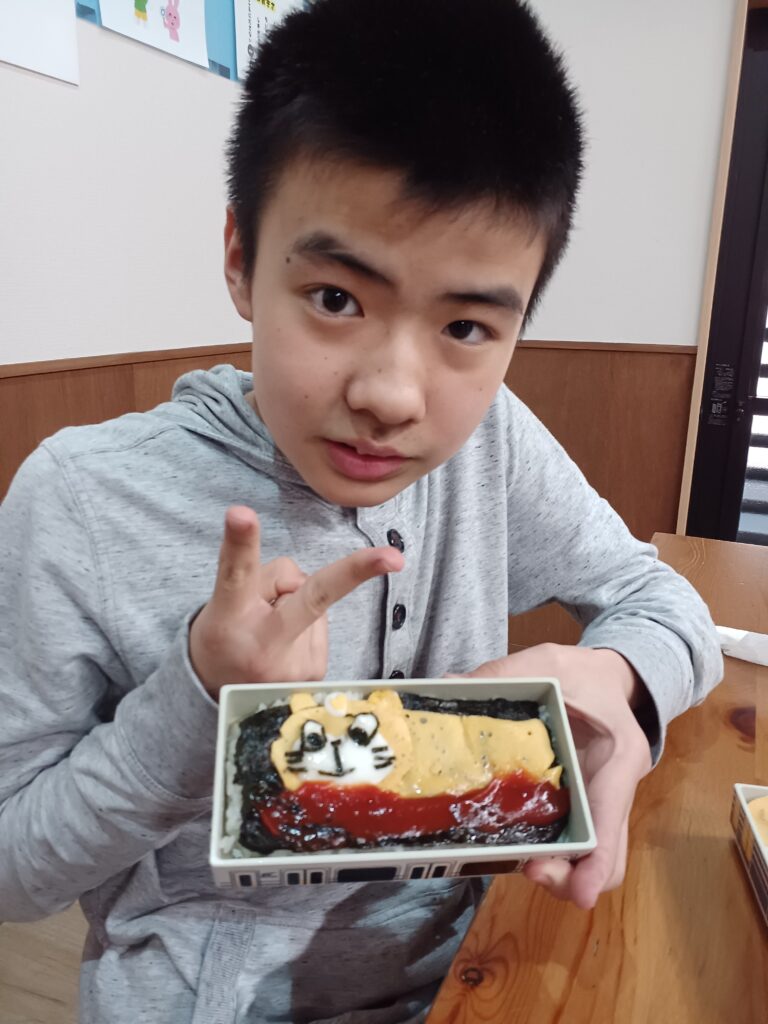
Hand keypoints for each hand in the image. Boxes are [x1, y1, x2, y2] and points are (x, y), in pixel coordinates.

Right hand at [190, 506, 403, 696]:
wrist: (222, 699)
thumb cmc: (224, 637)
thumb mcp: (221, 605)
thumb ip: (259, 579)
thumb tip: (304, 582)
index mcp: (230, 617)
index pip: (236, 571)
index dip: (241, 542)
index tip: (242, 513)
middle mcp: (265, 644)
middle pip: (314, 595)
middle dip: (356, 572)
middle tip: (394, 557)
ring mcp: (295, 666)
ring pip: (314, 598)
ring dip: (296, 604)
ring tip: (268, 630)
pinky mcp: (315, 673)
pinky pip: (321, 623)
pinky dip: (305, 624)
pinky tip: (284, 644)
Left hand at [454, 643, 651, 908]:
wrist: (609, 677)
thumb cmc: (583, 673)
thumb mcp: (547, 662)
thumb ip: (504, 674)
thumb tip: (448, 683)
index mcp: (618, 754)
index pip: (612, 814)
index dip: (597, 857)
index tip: (580, 893)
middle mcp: (614, 789)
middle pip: (606, 855)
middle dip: (572, 875)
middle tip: (531, 870)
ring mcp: (600, 804)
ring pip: (591, 858)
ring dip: (560, 872)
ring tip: (522, 864)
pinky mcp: (582, 808)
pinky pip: (573, 843)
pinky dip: (552, 855)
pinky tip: (518, 847)